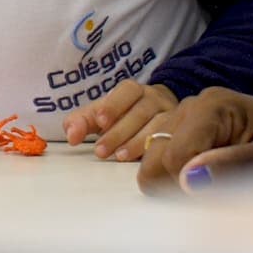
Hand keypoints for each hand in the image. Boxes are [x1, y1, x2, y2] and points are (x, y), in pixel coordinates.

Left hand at [61, 80, 176, 160]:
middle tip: (101, 150)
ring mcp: (171, 114)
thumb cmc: (124, 116)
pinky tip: (144, 161)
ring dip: (137, 142)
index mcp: (133, 90)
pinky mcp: (181, 132)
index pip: (126, 91)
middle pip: (139, 112)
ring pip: (158, 125)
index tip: (100, 122)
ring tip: (119, 156)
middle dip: (118, 132)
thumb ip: (82, 121)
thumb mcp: (102, 115)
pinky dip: (156, 150)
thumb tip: (71, 135)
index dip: (113, 105)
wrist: (159, 115)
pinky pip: (172, 139)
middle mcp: (155, 98)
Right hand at [136, 87, 252, 195]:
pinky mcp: (179, 130)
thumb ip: (231, 167)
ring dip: (176, 182)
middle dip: (178, 184)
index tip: (218, 196)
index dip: (187, 186)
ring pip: (152, 161)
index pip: (173, 156)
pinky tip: (203, 177)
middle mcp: (189, 106)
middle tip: (218, 190)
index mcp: (211, 106)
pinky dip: (175, 177)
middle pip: (156, 159)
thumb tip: (188, 181)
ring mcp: (180, 117)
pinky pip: (159, 159)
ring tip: (215, 182)